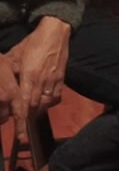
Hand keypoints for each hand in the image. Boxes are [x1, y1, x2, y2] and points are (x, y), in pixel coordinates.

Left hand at [5, 16, 69, 139]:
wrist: (56, 32)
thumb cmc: (33, 42)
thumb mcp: (15, 55)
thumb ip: (9, 72)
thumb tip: (2, 85)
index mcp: (29, 77)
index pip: (24, 105)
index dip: (21, 122)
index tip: (21, 138)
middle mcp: (42, 82)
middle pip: (34, 107)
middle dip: (27, 117)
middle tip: (20, 123)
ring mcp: (54, 81)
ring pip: (45, 104)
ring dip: (37, 109)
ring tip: (30, 109)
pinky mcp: (61, 79)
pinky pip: (55, 97)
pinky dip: (48, 102)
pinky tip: (42, 99)